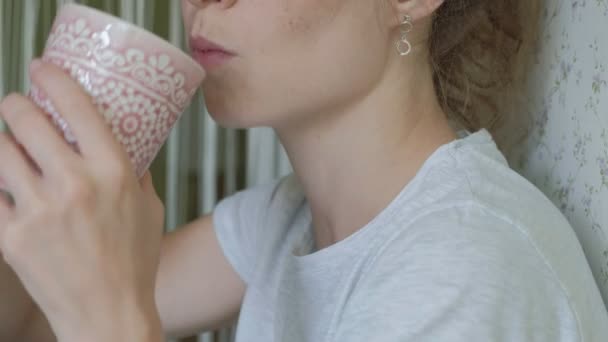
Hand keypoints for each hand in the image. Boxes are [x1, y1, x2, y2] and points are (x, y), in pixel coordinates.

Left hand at [0, 60, 164, 341]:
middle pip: (25, 120)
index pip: (77, 107)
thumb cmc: (135, 261)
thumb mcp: (149, 209)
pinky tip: (9, 187)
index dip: (53, 78)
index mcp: (113, 173)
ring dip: (4, 142)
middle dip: (16, 104)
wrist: (109, 313)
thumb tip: (125, 147)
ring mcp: (37, 211)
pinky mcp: (11, 236)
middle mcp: (74, 185)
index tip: (42, 68)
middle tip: (19, 105)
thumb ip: (134, 173)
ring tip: (13, 147)